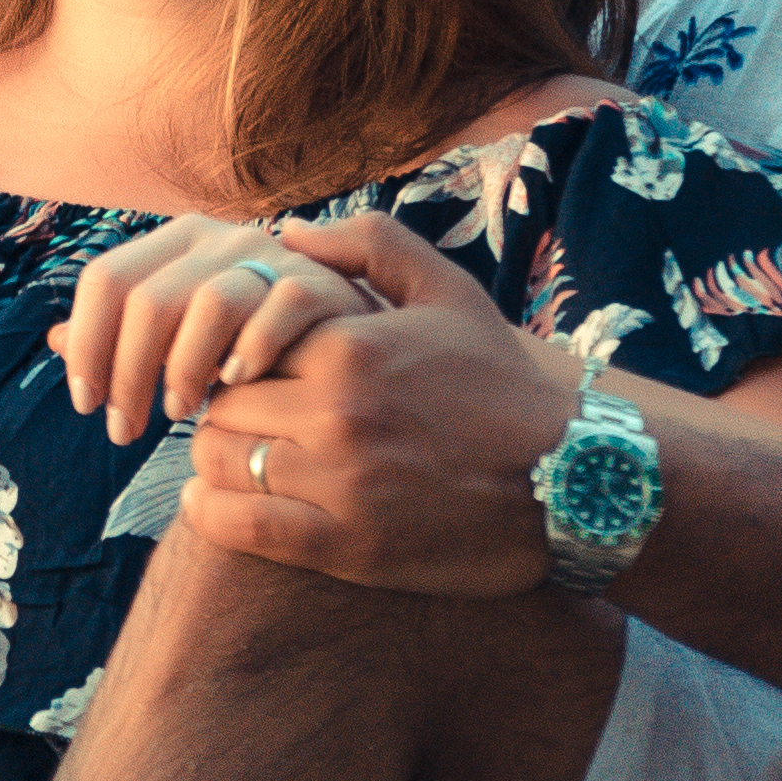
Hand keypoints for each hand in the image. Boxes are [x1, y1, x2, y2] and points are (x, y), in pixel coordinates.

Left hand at [54, 212, 385, 440]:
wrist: (369, 355)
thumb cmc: (261, 344)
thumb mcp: (190, 329)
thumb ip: (129, 329)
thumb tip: (53, 339)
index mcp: (186, 239)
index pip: (106, 279)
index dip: (85, 344)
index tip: (88, 404)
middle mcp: (229, 237)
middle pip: (148, 298)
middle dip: (125, 372)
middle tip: (124, 430)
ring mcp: (280, 259)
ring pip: (209, 304)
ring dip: (183, 367)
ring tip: (178, 417)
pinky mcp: (326, 289)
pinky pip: (279, 309)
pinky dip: (250, 348)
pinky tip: (235, 388)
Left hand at [165, 210, 585, 600]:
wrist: (571, 480)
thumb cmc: (503, 384)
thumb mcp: (449, 291)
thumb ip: (368, 246)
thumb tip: (286, 234)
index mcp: (350, 349)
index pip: (241, 346)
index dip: (238, 358)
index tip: (249, 372)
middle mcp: (336, 414)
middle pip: (223, 407)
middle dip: (224, 410)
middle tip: (240, 419)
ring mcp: (339, 484)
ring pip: (221, 464)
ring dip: (217, 461)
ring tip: (236, 459)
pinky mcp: (347, 546)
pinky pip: (240, 528)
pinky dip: (210, 515)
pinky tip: (211, 505)